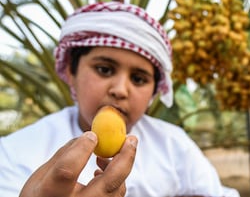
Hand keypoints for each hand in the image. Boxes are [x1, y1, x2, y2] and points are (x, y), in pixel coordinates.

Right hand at [20, 131, 137, 196]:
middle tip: (132, 138)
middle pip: (109, 182)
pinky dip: (116, 179)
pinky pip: (116, 194)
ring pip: (118, 189)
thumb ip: (64, 155)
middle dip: (125, 157)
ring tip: (104, 156)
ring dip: (120, 166)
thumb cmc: (42, 196)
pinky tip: (102, 171)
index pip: (68, 170)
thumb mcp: (41, 177)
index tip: (92, 134)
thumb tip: (90, 136)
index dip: (82, 149)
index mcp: (50, 195)